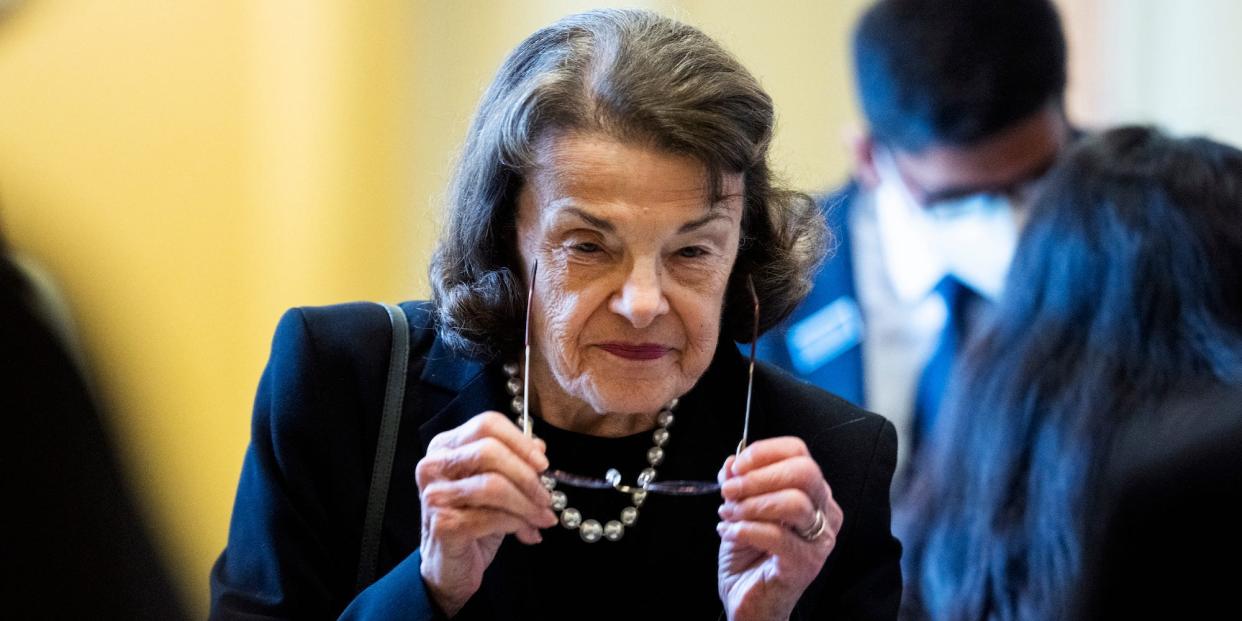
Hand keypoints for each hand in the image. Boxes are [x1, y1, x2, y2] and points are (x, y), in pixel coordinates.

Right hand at [414, 412, 557, 615]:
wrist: (450, 567)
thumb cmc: (473, 521)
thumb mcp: (496, 487)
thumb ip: (514, 462)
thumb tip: (539, 447)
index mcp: (446, 446)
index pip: (487, 425)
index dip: (520, 441)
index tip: (543, 463)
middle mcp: (434, 466)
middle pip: (489, 451)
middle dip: (526, 475)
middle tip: (546, 497)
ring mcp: (435, 495)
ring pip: (493, 486)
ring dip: (527, 504)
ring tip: (543, 518)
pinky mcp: (442, 524)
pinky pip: (491, 517)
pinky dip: (517, 524)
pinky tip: (528, 534)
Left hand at [716, 437, 842, 620]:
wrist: (749, 602)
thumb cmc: (750, 557)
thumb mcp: (739, 510)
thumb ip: (738, 483)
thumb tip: (731, 463)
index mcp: (813, 494)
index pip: (799, 453)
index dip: (765, 452)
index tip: (737, 465)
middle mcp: (824, 514)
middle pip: (804, 472)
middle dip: (759, 476)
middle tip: (730, 490)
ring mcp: (819, 541)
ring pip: (794, 502)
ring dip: (751, 505)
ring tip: (728, 515)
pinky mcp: (806, 564)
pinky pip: (777, 536)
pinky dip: (745, 530)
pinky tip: (729, 534)